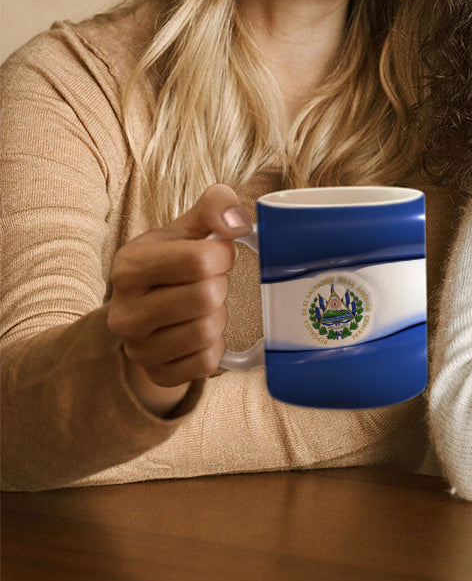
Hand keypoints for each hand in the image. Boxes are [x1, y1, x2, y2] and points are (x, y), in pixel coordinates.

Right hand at [107, 184, 251, 414]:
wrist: (146, 309)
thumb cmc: (173, 262)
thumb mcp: (187, 227)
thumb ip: (215, 206)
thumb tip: (238, 222)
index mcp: (130, 267)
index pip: (199, 260)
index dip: (223, 255)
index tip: (219, 254)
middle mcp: (125, 312)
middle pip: (206, 297)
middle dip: (220, 285)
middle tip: (209, 283)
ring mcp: (137, 349)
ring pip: (208, 331)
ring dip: (219, 316)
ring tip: (203, 307)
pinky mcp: (156, 374)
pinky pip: (207, 363)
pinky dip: (215, 346)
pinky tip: (201, 331)